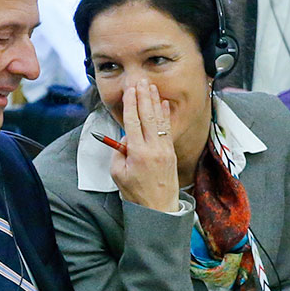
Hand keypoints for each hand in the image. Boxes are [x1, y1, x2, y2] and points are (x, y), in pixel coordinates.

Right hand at [106, 83, 180, 213]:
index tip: (129, 90)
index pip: (132, 122)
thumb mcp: (118, 174)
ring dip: (154, 101)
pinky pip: (167, 129)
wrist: (158, 208)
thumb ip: (119, 152)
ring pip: (159, 120)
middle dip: (143, 97)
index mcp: (137, 153)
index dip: (130, 104)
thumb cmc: (136, 193)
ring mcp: (164, 149)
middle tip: (140, 81)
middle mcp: (153, 148)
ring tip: (151, 87)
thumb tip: (124, 137)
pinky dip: (165, 115)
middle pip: (147, 116)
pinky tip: (163, 104)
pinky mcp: (171, 152)